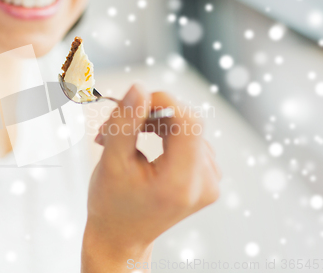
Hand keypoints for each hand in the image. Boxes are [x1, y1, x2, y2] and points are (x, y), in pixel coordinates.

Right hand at [82, 84, 220, 271]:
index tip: (132, 101)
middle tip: (113, 125)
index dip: (162, 102)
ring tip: (122, 138)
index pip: (188, 121)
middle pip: (187, 122)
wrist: (121, 236)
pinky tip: (141, 144)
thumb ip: (125, 122)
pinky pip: (189, 139)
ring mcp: (210, 182)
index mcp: (181, 182)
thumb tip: (139, 88)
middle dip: (149, 115)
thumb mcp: (112, 162)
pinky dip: (164, 135)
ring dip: (153, 124)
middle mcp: (204, 183)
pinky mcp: (207, 178)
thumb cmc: (112, 204)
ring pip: (186, 128)